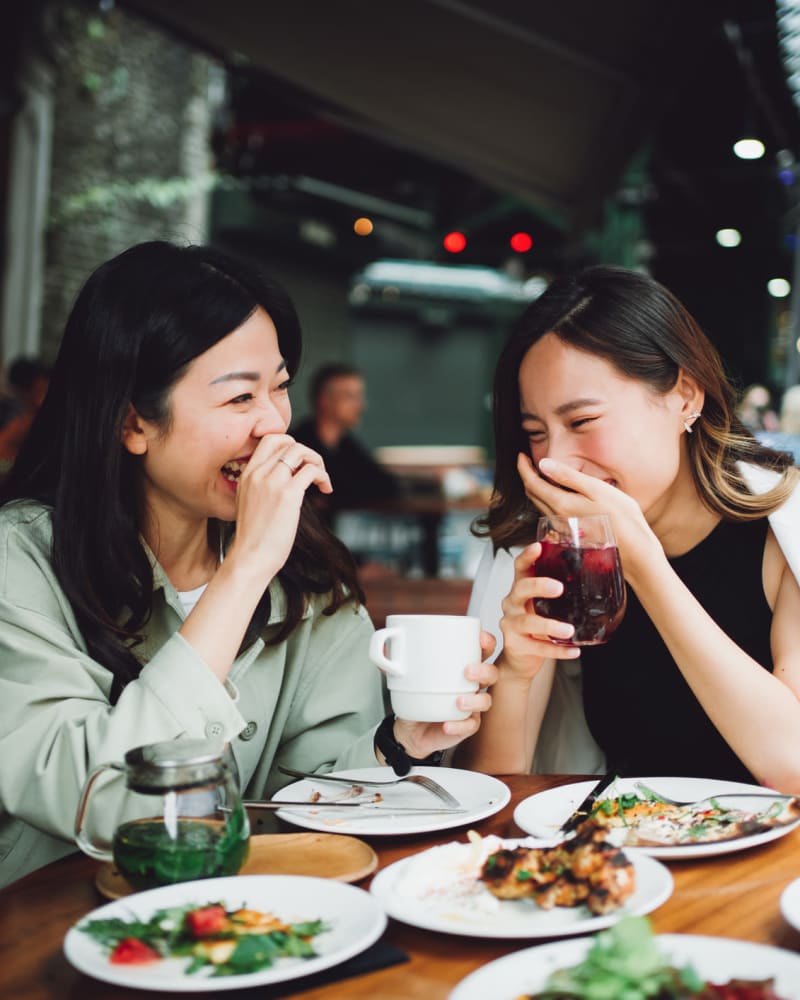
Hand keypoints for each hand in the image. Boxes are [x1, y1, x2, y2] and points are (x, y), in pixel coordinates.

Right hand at [227, 434, 331, 582]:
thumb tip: (290, 477)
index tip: (299, 462)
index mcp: (247, 474)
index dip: (289, 444)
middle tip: (314, 470)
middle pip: (287, 442)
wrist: (250, 558)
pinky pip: (311, 470)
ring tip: (321, 479)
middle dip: (306, 452)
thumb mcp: (250, 503)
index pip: (269, 439)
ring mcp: (272, 482)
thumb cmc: (254, 538)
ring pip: (300, 451)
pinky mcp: (288, 495)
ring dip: (317, 461)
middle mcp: (258, 473)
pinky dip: (323, 476)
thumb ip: (263, 486)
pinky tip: (325, 489)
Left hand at [391, 631, 497, 756]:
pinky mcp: (465, 726)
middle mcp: (471, 685)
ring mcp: (471, 706)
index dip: (487, 642)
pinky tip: (447, 723)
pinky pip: (470, 726)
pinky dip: (460, 725)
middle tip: (467, 671)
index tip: (480, 638)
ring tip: (458, 701)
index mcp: (461, 665)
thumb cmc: (415, 696)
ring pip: (486, 701)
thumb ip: (394, 664)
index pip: (483, 650)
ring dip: (475, 699)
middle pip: (491, 674)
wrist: (409, 729)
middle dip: (484, 670)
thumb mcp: (404, 677)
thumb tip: (382, 652)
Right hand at [498, 542, 579, 680]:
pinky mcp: (517, 645)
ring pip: (528, 622)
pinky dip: (557, 650)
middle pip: (521, 588)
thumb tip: (592, 569)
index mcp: (520, 588)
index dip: (527, 556)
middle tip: (558, 588)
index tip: (539, 547)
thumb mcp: (543, 603)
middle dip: (539, 586)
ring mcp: (511, 624)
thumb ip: (558, 588)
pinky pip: (538, 648)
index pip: (520, 567)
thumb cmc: (535, 623)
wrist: (520, 656)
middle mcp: (512, 603)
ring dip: (550, 625)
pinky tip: (573, 650)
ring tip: (568, 630)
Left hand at [517, 453, 656, 574]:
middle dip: (527, 476)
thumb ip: (568, 477)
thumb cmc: (622, 518)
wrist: (634, 552)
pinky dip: (547, 499)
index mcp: (561, 504)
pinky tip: (557, 494)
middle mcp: (556, 518)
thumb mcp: (596, 489)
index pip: (532, 483)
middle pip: (533, 495)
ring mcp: (562, 529)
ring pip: (540, 505)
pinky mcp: (570, 534)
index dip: (523, 468)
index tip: (521, 455)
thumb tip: (543, 464)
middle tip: (528, 462)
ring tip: (540, 474)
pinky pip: (551, 514)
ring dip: (536, 488)